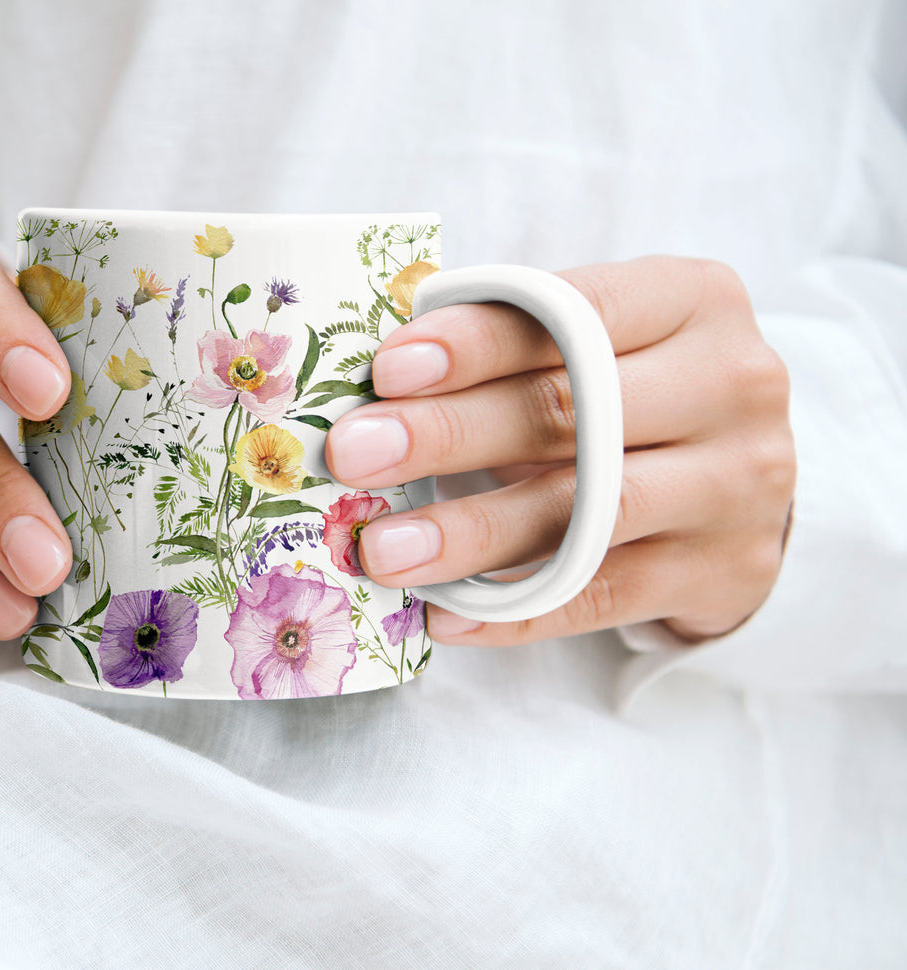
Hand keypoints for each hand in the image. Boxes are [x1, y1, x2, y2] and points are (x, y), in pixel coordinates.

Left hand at [324, 256, 794, 644]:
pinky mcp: (724, 571)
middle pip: (574, 410)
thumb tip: (374, 379)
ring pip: (589, 512)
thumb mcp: (597, 340)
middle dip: (449, 433)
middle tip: (354, 455)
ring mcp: (738, 484)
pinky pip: (603, 597)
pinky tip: (444, 615)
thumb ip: (512, 342)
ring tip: (383, 550)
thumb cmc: (633, 390)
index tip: (387, 369)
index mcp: (691, 300)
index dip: (477, 343)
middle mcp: (730, 383)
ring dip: (472, 533)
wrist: (745, 479)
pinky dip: (516, 612)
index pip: (575, 312)